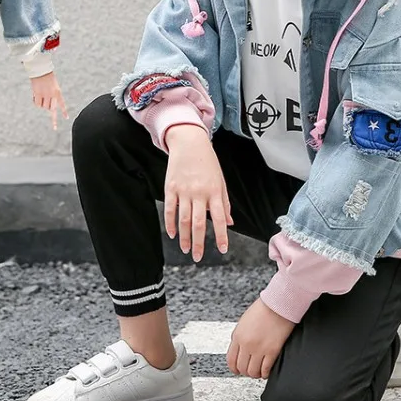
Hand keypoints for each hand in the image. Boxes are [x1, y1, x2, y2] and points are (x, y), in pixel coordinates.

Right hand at [30, 71, 67, 129]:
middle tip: (46, 107)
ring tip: (40, 94)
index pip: (62, 104)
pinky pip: (37, 104)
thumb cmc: (47, 77)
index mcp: (58, 92)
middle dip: (49, 108)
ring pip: (43, 107)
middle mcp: (52, 95)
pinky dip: (35, 101)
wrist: (41, 70)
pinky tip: (35, 94)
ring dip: (41, 103)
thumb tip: (46, 107)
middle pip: (51, 109)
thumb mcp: (53, 86)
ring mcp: (45, 95)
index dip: (64, 112)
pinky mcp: (38, 94)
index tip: (66, 118)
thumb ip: (52, 96)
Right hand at [163, 124, 232, 262]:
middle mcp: (199, 193)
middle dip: (199, 243)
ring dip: (184, 237)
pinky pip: (170, 209)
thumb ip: (225, 202)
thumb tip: (229, 222)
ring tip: (185, 249)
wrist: (189, 143)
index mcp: (214, 191)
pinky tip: (172, 233)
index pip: (219, 218)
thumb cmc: (207, 162)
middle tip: (198, 257)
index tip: (222, 249)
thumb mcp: (221, 180)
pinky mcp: (171, 187)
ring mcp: (184, 190)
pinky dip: (170, 223)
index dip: (221, 236)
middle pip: (198, 223)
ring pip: (183, 220)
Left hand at [227, 298, 295, 378]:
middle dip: (245, 371)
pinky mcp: (272, 352)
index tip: (237, 370)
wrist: (278, 305)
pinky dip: (265, 373)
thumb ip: (239, 336)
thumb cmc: (263, 309)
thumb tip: (238, 350)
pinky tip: (267, 370)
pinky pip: (266, 370)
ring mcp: (259, 349)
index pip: (231, 360)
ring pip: (253, 372)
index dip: (234, 368)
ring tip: (259, 370)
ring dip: (256, 374)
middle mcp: (246, 344)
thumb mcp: (244, 322)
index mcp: (238, 336)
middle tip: (250, 369)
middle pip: (242, 368)